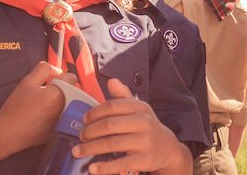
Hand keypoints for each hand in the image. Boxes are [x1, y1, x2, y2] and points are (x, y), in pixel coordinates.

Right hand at [0, 61, 70, 151]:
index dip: (59, 78)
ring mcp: (65, 121)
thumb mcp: (28, 81)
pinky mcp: (61, 131)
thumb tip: (57, 71)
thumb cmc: (16, 107)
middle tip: (43, 95)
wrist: (8, 133)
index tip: (48, 83)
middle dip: (62, 90)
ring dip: (62, 102)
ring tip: (43, 107)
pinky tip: (43, 117)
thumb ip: (45, 69)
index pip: (71, 78)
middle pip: (73, 91)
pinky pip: (66, 117)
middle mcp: (67, 108)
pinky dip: (59, 114)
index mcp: (60, 94)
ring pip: (70, 104)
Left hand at [75, 79, 189, 174]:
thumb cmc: (146, 126)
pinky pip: (121, 163)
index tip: (84, 120)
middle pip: (110, 125)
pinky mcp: (145, 159)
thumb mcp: (138, 109)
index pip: (112, 106)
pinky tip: (93, 169)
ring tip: (78, 151)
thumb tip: (111, 81)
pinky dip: (105, 167)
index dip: (94, 113)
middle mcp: (144, 123)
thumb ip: (123, 96)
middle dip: (90, 131)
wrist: (167, 147)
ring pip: (113, 143)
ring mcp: (145, 142)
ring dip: (91, 148)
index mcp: (140, 108)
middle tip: (80, 137)